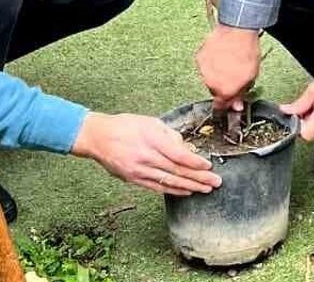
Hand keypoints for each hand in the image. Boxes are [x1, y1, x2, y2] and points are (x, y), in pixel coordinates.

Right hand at [72, 112, 220, 195]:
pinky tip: (185, 192)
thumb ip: (170, 135)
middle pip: (177, 171)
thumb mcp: (150, 122)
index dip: (195, 163)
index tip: (208, 167)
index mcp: (152, 140)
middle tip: (215, 183)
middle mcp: (146, 157)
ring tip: (205, 190)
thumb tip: (185, 147)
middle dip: (199, 178)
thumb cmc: (125, 126)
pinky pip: (156, 187)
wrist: (98, 137)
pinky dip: (172, 190)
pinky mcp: (133, 179)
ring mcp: (139, 170)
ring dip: (189, 187)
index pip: (178, 155)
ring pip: (169, 181)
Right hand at [196, 25, 261, 112]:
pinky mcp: (199, 58)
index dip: (226, 103)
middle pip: (215, 90)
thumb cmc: (247, 52)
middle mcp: (211, 83)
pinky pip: (205, 65)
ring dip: (216, 73)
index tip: (231, 98)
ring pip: (209, 78)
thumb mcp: (251, 77)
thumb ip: (241, 94)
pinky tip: (221, 55)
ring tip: (228, 61)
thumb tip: (237, 106)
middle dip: (223, 85)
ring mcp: (203, 70)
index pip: (220, 106)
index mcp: (224, 91)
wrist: (237, 31)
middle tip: (234, 74)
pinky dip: (211, 63)